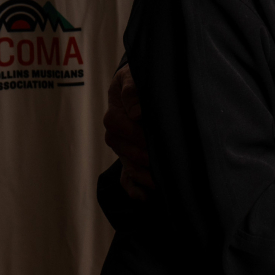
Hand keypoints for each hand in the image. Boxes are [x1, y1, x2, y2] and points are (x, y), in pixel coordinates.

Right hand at [103, 64, 153, 200]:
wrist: (140, 88)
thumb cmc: (138, 80)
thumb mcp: (133, 76)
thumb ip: (132, 88)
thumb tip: (136, 111)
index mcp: (114, 112)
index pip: (117, 124)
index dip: (133, 131)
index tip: (149, 134)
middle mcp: (116, 133)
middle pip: (121, 147)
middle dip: (140, 154)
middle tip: (160, 157)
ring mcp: (123, 149)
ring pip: (126, 165)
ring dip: (141, 174)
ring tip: (159, 180)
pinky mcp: (130, 161)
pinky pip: (127, 180)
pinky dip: (135, 190)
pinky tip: (147, 197)